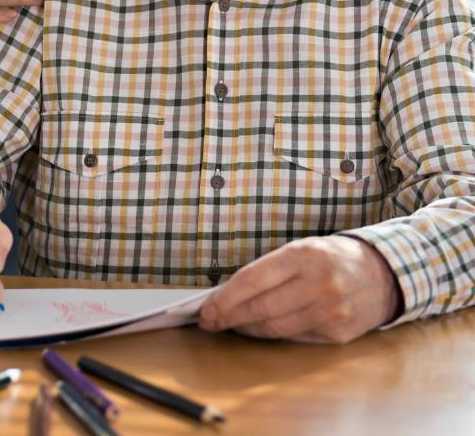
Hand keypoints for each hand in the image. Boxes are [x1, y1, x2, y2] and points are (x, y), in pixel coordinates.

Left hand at [198, 236, 400, 343]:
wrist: (382, 274)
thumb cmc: (331, 258)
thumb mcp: (301, 249)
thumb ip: (269, 270)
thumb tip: (229, 293)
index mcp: (303, 256)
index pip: (253, 280)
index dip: (225, 298)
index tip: (206, 308)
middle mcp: (317, 285)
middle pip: (260, 308)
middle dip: (229, 317)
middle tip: (209, 321)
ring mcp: (329, 312)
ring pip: (274, 328)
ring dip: (246, 329)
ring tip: (230, 325)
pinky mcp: (337, 334)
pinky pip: (294, 338)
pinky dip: (272, 335)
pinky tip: (258, 330)